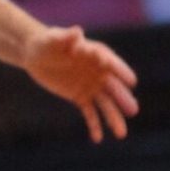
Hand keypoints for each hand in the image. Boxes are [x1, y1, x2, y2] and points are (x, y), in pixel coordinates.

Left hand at [25, 24, 138, 142]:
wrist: (36, 55)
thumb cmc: (47, 42)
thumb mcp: (54, 39)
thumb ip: (66, 37)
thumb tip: (77, 31)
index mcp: (96, 54)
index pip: (112, 63)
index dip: (121, 71)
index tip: (132, 82)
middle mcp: (99, 71)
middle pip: (113, 87)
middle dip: (122, 98)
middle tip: (133, 110)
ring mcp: (91, 86)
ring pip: (105, 104)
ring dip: (113, 118)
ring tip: (121, 134)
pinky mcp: (80, 97)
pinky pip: (89, 112)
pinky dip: (94, 125)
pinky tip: (98, 139)